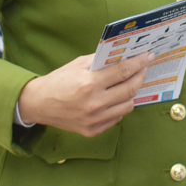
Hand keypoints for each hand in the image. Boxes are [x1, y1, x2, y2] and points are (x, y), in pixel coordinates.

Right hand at [17, 53, 154, 137]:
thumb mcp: (78, 64)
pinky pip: (117, 118)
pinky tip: (117, 98)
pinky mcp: (92, 131)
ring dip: (132, 93)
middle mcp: (94, 103)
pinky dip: (120, 106)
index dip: (139, 63)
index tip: (148, 57)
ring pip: (127, 105)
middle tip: (143, 68)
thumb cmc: (58, 81)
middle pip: (130, 89)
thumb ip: (101, 61)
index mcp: (89, 84)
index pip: (123, 72)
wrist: (38, 104)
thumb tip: (124, 55)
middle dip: (140, 76)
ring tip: (130, 83)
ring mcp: (94, 120)